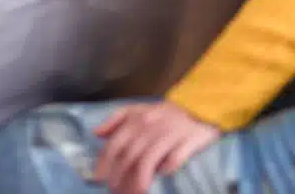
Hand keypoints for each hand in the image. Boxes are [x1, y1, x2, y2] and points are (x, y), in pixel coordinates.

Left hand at [94, 101, 219, 193]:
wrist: (198, 109)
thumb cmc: (164, 115)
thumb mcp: (138, 111)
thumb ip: (116, 120)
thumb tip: (96, 133)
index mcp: (137, 118)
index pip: (116, 143)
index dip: (105, 162)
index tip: (99, 179)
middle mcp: (150, 125)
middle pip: (129, 155)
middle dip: (120, 177)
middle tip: (116, 192)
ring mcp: (168, 133)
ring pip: (147, 161)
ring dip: (138, 181)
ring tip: (134, 193)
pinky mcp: (187, 141)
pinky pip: (173, 160)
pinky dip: (165, 170)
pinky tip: (160, 179)